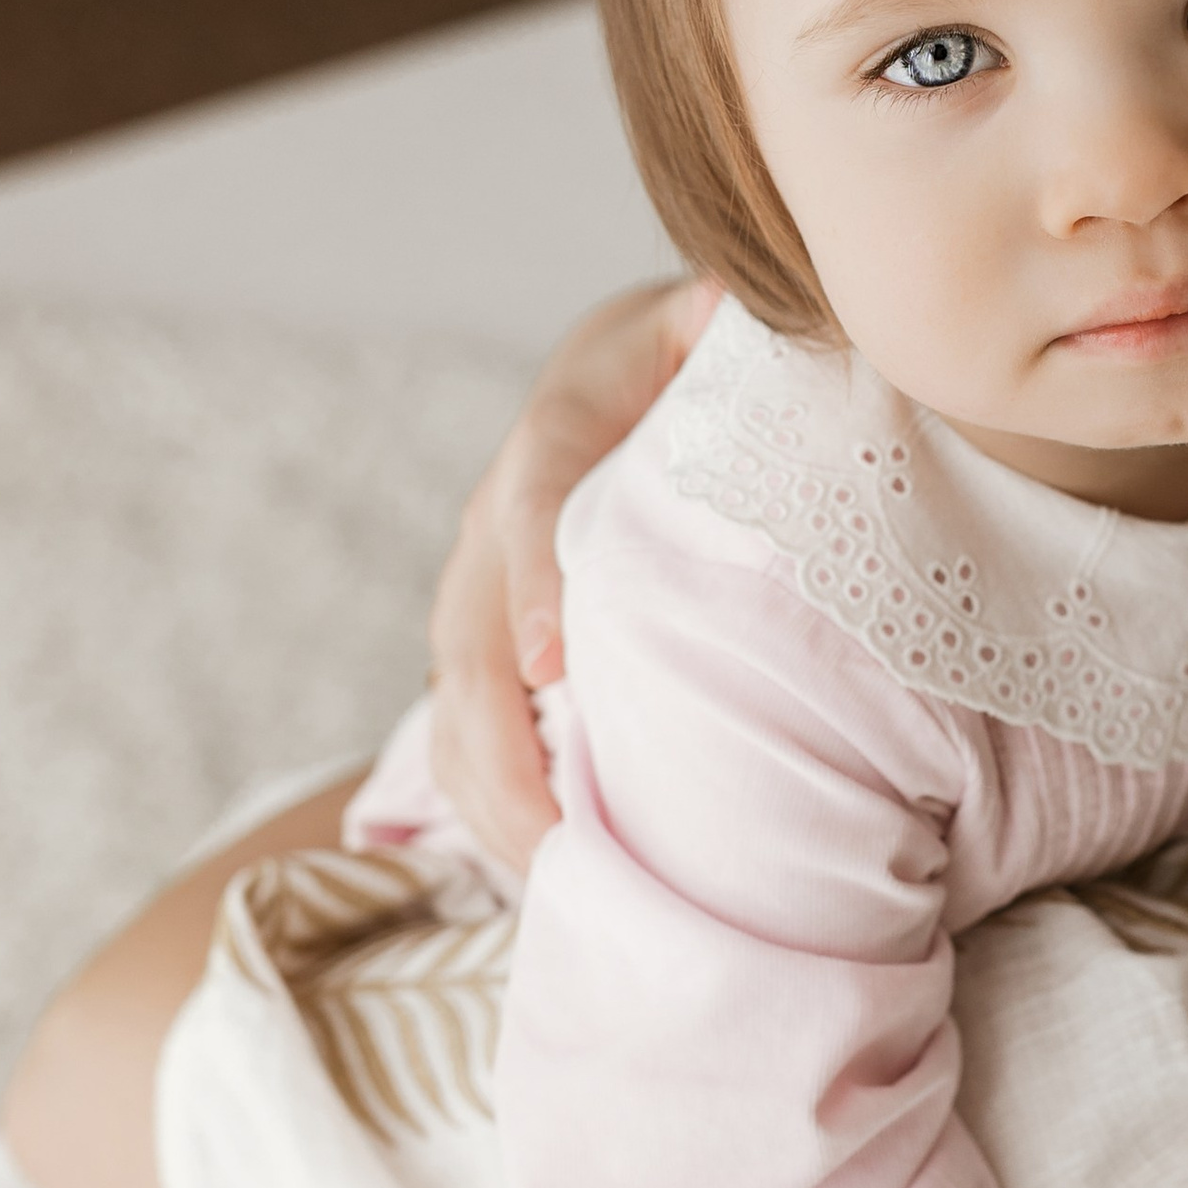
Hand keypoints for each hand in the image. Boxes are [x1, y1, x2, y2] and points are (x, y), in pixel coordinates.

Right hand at [427, 276, 715, 874]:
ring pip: (451, 706)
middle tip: (563, 838)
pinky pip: (458, 737)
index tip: (550, 665)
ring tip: (554, 882)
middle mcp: (492, 521)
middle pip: (468, 644)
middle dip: (504, 747)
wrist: (623, 368)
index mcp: (553, 435)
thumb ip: (722, 320)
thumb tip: (736, 305)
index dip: (532, 587)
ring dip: (490, 798)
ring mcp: (476, 590)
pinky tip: (542, 876)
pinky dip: (486, 810)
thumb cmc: (684, 356)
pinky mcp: (479, 645)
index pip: (529, 511)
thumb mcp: (704, 318)